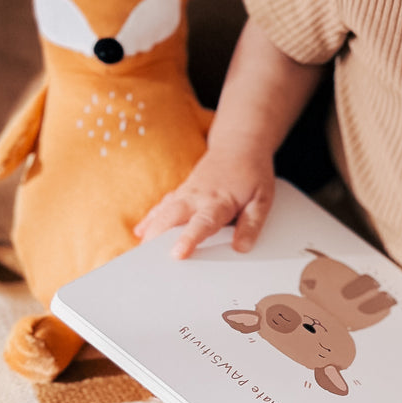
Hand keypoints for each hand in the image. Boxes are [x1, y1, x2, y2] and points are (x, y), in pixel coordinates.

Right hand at [134, 149, 274, 258]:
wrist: (240, 143)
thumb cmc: (252, 173)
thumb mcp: (262, 198)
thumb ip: (252, 223)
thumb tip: (242, 247)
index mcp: (218, 201)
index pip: (202, 223)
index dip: (189, 239)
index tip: (177, 254)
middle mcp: (197, 197)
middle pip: (172, 217)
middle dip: (157, 236)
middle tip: (146, 259)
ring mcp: (187, 193)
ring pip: (163, 211)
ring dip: (150, 230)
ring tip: (139, 252)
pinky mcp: (183, 191)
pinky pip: (163, 205)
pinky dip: (151, 218)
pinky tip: (140, 232)